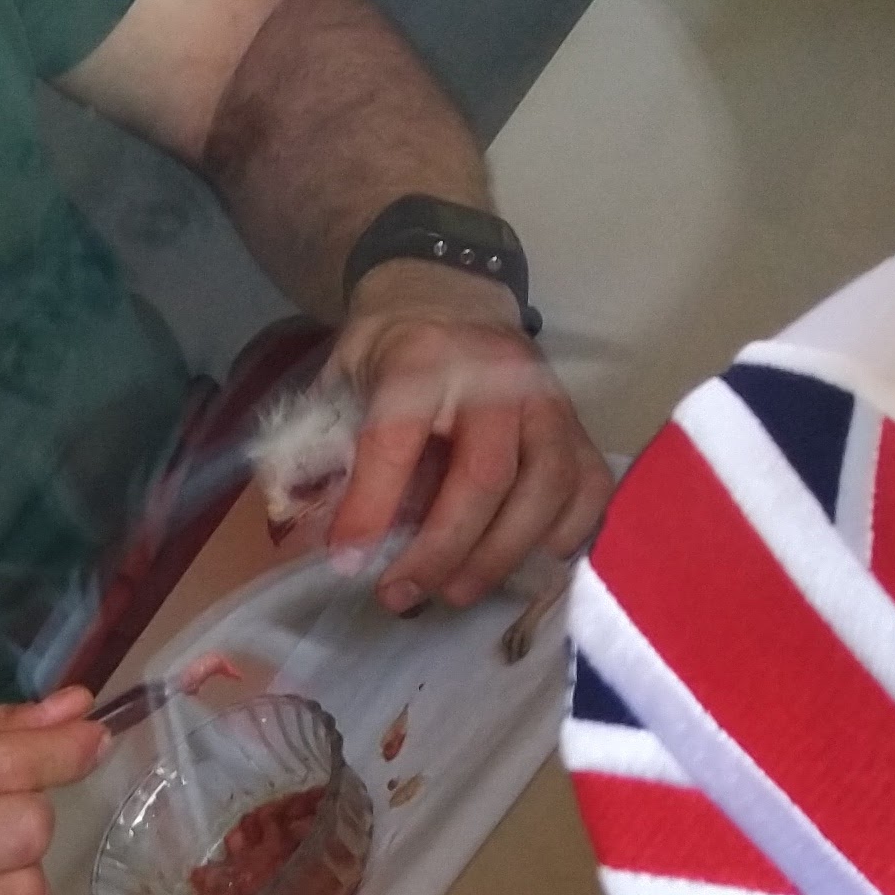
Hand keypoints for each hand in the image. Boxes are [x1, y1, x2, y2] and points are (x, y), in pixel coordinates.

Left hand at [321, 274, 609, 615]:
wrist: (450, 299)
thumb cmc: (390, 352)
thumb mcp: (339, 381)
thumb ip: (320, 450)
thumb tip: (306, 538)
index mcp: (423, 357)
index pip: (398, 439)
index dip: (371, 506)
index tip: (348, 560)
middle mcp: (498, 376)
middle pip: (485, 475)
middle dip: (442, 549)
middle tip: (401, 595)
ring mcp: (549, 401)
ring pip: (546, 489)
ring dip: (500, 555)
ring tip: (455, 591)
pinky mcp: (579, 426)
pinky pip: (589, 490)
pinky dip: (564, 534)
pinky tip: (526, 559)